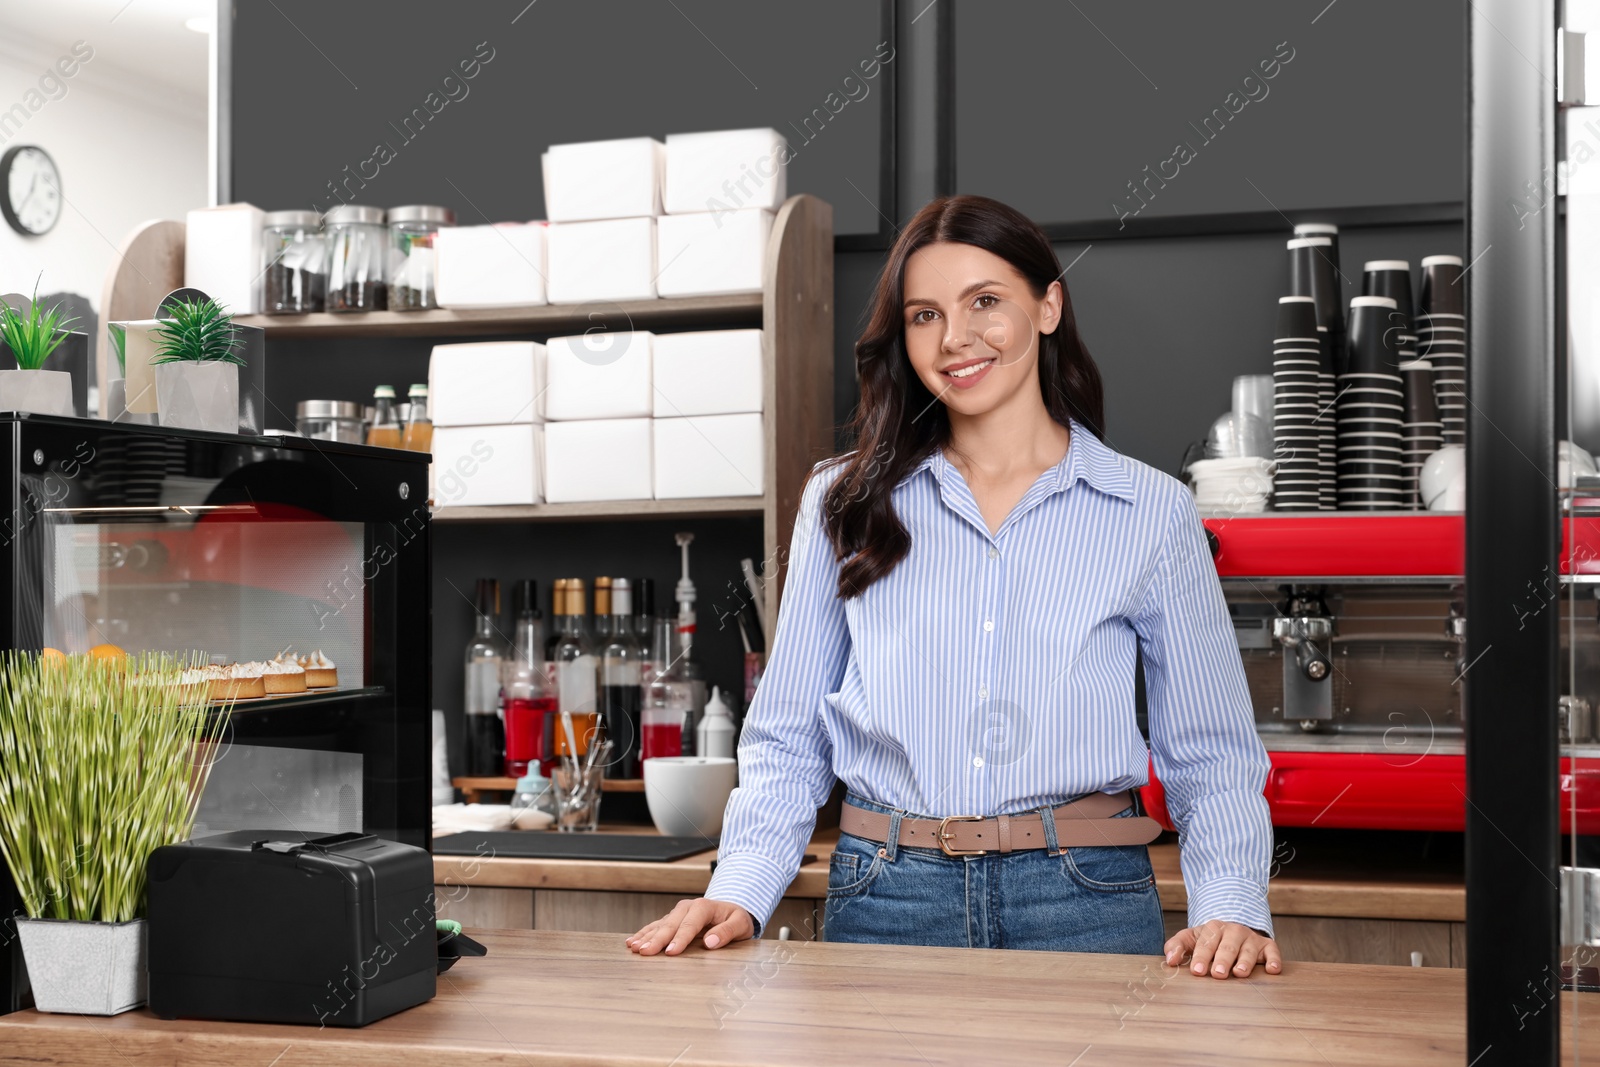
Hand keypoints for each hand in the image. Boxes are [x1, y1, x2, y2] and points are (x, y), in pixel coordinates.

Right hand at [626, 898, 753, 955]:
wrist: (732, 910)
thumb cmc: (737, 919)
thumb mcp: (741, 924)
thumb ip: (727, 932)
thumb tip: (711, 942)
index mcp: (704, 907)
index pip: (690, 925)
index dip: (680, 939)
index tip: (671, 952)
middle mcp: (688, 907)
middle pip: (670, 925)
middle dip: (657, 939)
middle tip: (645, 953)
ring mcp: (678, 913)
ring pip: (660, 925)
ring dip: (646, 937)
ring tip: (634, 948)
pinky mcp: (673, 919)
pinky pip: (656, 926)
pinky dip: (644, 934)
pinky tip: (632, 941)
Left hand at [1164, 920, 1281, 978]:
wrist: (1234, 930)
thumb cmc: (1210, 940)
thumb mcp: (1191, 939)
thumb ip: (1177, 946)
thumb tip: (1169, 960)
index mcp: (1213, 928)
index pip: (1206, 943)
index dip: (1200, 957)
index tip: (1196, 971)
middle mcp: (1233, 931)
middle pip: (1227, 946)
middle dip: (1222, 959)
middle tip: (1217, 973)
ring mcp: (1251, 938)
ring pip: (1248, 949)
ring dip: (1245, 961)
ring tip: (1239, 973)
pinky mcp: (1267, 946)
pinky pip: (1273, 952)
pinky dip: (1273, 960)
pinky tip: (1272, 970)